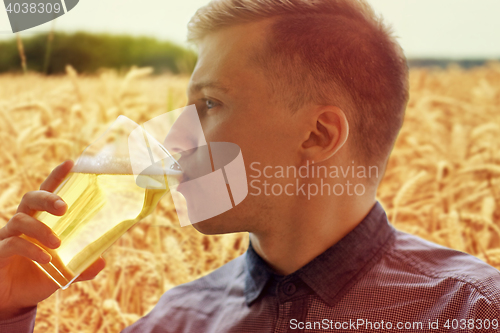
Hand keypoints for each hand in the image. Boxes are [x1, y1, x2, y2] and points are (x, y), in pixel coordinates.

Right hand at [0, 160, 105, 319]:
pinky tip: (45, 259)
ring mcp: (8, 236)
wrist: (12, 300)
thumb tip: (101, 261)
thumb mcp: (63, 271)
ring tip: (57, 243)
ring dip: (41, 230)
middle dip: (48, 198)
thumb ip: (81, 265)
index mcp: (40, 221)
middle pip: (31, 199)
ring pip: (20, 220)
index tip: (71, 163)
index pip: (47, 193)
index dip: (57, 177)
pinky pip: (13, 244)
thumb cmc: (37, 277)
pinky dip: (31, 250)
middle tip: (64, 207)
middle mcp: (23, 223)